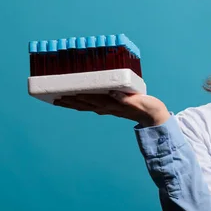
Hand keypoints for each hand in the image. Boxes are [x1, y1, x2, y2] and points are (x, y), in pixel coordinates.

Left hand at [53, 91, 169, 126]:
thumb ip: (126, 98)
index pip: (92, 100)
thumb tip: (112, 93)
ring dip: (74, 104)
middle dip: (70, 101)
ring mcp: (110, 109)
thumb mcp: (139, 101)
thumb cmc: (149, 108)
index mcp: (113, 105)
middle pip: (85, 104)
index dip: (78, 97)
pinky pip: (94, 105)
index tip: (65, 95)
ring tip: (61, 101)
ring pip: (87, 106)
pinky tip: (78, 102)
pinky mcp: (112, 108)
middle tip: (56, 98)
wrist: (155, 117)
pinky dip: (83, 104)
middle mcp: (109, 108)